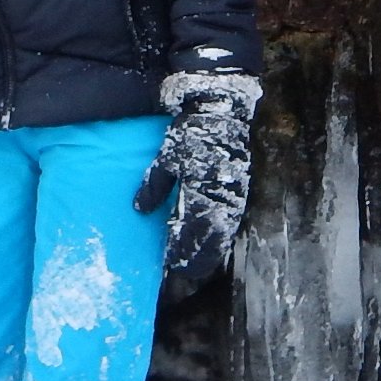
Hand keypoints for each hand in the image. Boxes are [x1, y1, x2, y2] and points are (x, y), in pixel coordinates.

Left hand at [133, 73, 257, 280]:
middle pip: (211, 240)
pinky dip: (221, 234)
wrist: (221, 110)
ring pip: (224, 233)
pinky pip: (231, 220)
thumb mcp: (167, 158)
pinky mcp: (239, 189)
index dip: (182, 251)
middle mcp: (222, 198)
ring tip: (198, 261)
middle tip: (185, 270)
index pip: (192, 232)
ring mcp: (234, 194)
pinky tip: (212, 239)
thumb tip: (141, 209)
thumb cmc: (190, 133)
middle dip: (197, 257)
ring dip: (210, 248)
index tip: (171, 263)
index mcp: (201, 192)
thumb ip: (154, 186)